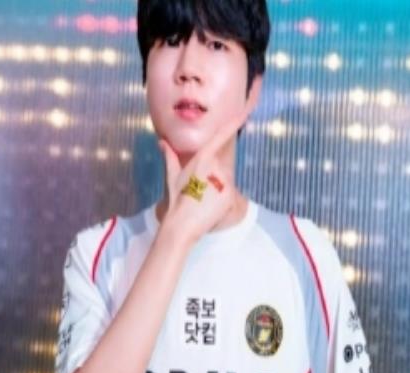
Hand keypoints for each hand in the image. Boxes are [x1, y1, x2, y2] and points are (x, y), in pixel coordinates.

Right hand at [158, 112, 246, 244]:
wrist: (182, 225)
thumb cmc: (175, 201)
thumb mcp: (172, 178)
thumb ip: (170, 158)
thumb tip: (162, 142)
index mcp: (201, 159)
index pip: (222, 136)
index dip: (235, 121)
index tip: (247, 108)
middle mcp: (215, 167)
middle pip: (220, 167)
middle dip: (212, 179)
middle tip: (199, 194)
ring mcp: (224, 181)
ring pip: (224, 181)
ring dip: (217, 190)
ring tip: (203, 203)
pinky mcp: (230, 195)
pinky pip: (228, 194)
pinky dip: (222, 201)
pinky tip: (211, 209)